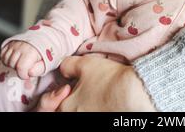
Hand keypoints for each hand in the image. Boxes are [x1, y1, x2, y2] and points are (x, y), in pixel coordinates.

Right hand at [0, 41, 45, 79]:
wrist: (41, 40)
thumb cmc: (43, 53)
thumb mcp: (46, 63)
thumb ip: (39, 69)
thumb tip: (30, 72)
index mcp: (31, 51)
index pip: (21, 67)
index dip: (23, 75)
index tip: (27, 75)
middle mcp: (21, 46)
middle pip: (12, 64)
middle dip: (18, 70)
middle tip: (26, 67)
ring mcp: (14, 44)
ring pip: (6, 60)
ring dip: (12, 64)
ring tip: (20, 63)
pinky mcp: (9, 43)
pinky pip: (2, 55)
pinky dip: (6, 59)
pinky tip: (14, 59)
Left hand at [39, 55, 155, 111]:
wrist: (135, 92)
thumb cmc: (108, 79)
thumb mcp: (84, 64)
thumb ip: (67, 66)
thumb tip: (63, 70)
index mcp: (65, 108)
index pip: (49, 105)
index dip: (55, 94)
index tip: (67, 86)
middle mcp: (75, 117)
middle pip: (65, 110)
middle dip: (69, 98)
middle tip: (81, 88)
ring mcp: (91, 119)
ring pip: (80, 111)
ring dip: (84, 102)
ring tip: (96, 91)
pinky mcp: (105, 118)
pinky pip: (94, 111)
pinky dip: (96, 106)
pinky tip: (106, 97)